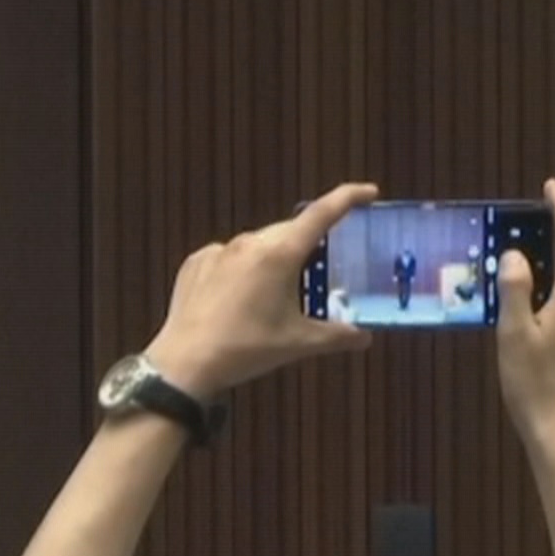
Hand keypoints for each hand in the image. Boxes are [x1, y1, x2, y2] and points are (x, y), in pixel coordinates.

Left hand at [143, 182, 379, 398]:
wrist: (185, 363)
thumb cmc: (247, 349)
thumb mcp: (299, 343)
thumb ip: (338, 336)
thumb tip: (364, 338)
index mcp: (279, 255)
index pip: (321, 214)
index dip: (348, 198)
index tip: (369, 192)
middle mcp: (249, 243)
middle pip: (291, 231)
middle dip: (311, 245)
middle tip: (324, 269)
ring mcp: (219, 250)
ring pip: (261, 244)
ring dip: (278, 260)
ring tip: (281, 294)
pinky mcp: (197, 262)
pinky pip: (232, 257)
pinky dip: (247, 269)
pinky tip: (244, 298)